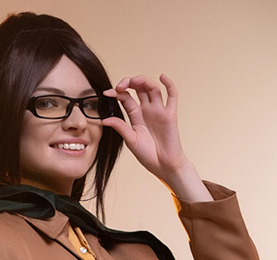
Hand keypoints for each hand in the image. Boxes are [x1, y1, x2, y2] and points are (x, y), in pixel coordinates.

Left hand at [102, 75, 211, 201]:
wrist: (163, 166)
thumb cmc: (148, 155)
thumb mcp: (131, 140)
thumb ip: (120, 127)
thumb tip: (104, 120)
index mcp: (136, 116)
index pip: (126, 97)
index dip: (116, 92)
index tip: (106, 93)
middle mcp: (147, 110)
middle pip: (139, 88)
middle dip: (129, 82)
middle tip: (119, 86)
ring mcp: (159, 111)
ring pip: (152, 88)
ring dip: (143, 81)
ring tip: (134, 81)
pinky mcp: (170, 115)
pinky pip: (172, 96)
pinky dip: (169, 84)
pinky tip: (162, 77)